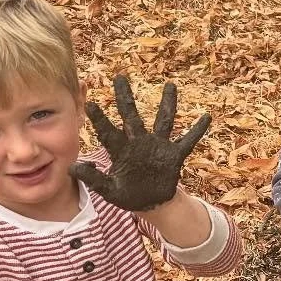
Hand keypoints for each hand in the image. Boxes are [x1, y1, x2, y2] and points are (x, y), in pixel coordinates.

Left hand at [72, 75, 211, 211]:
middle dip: (125, 97)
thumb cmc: (128, 195)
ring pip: (164, 120)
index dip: (100, 119)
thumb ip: (94, 179)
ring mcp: (158, 147)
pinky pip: (188, 140)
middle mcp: (139, 143)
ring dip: (168, 103)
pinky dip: (197, 130)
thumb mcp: (109, 190)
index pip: (108, 132)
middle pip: (132, 116)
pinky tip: (206, 117)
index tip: (90, 103)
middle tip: (120, 77)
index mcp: (121, 151)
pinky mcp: (174, 155)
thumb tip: (73, 168)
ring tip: (170, 85)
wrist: (151, 203)